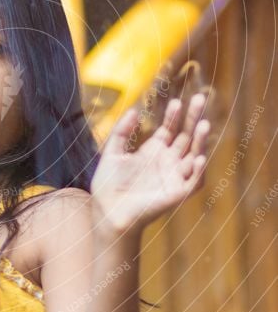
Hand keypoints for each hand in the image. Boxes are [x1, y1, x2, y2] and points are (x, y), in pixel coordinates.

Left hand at [91, 93, 209, 233]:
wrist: (107, 213)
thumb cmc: (108, 186)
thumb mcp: (112, 153)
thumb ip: (121, 132)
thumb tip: (133, 110)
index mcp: (153, 151)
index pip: (170, 128)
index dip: (174, 115)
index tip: (175, 101)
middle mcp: (168, 162)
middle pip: (186, 136)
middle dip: (193, 118)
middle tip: (200, 98)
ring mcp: (174, 177)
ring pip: (194, 155)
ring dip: (201, 141)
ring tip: (204, 124)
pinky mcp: (177, 194)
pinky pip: (193, 182)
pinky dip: (198, 171)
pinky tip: (198, 158)